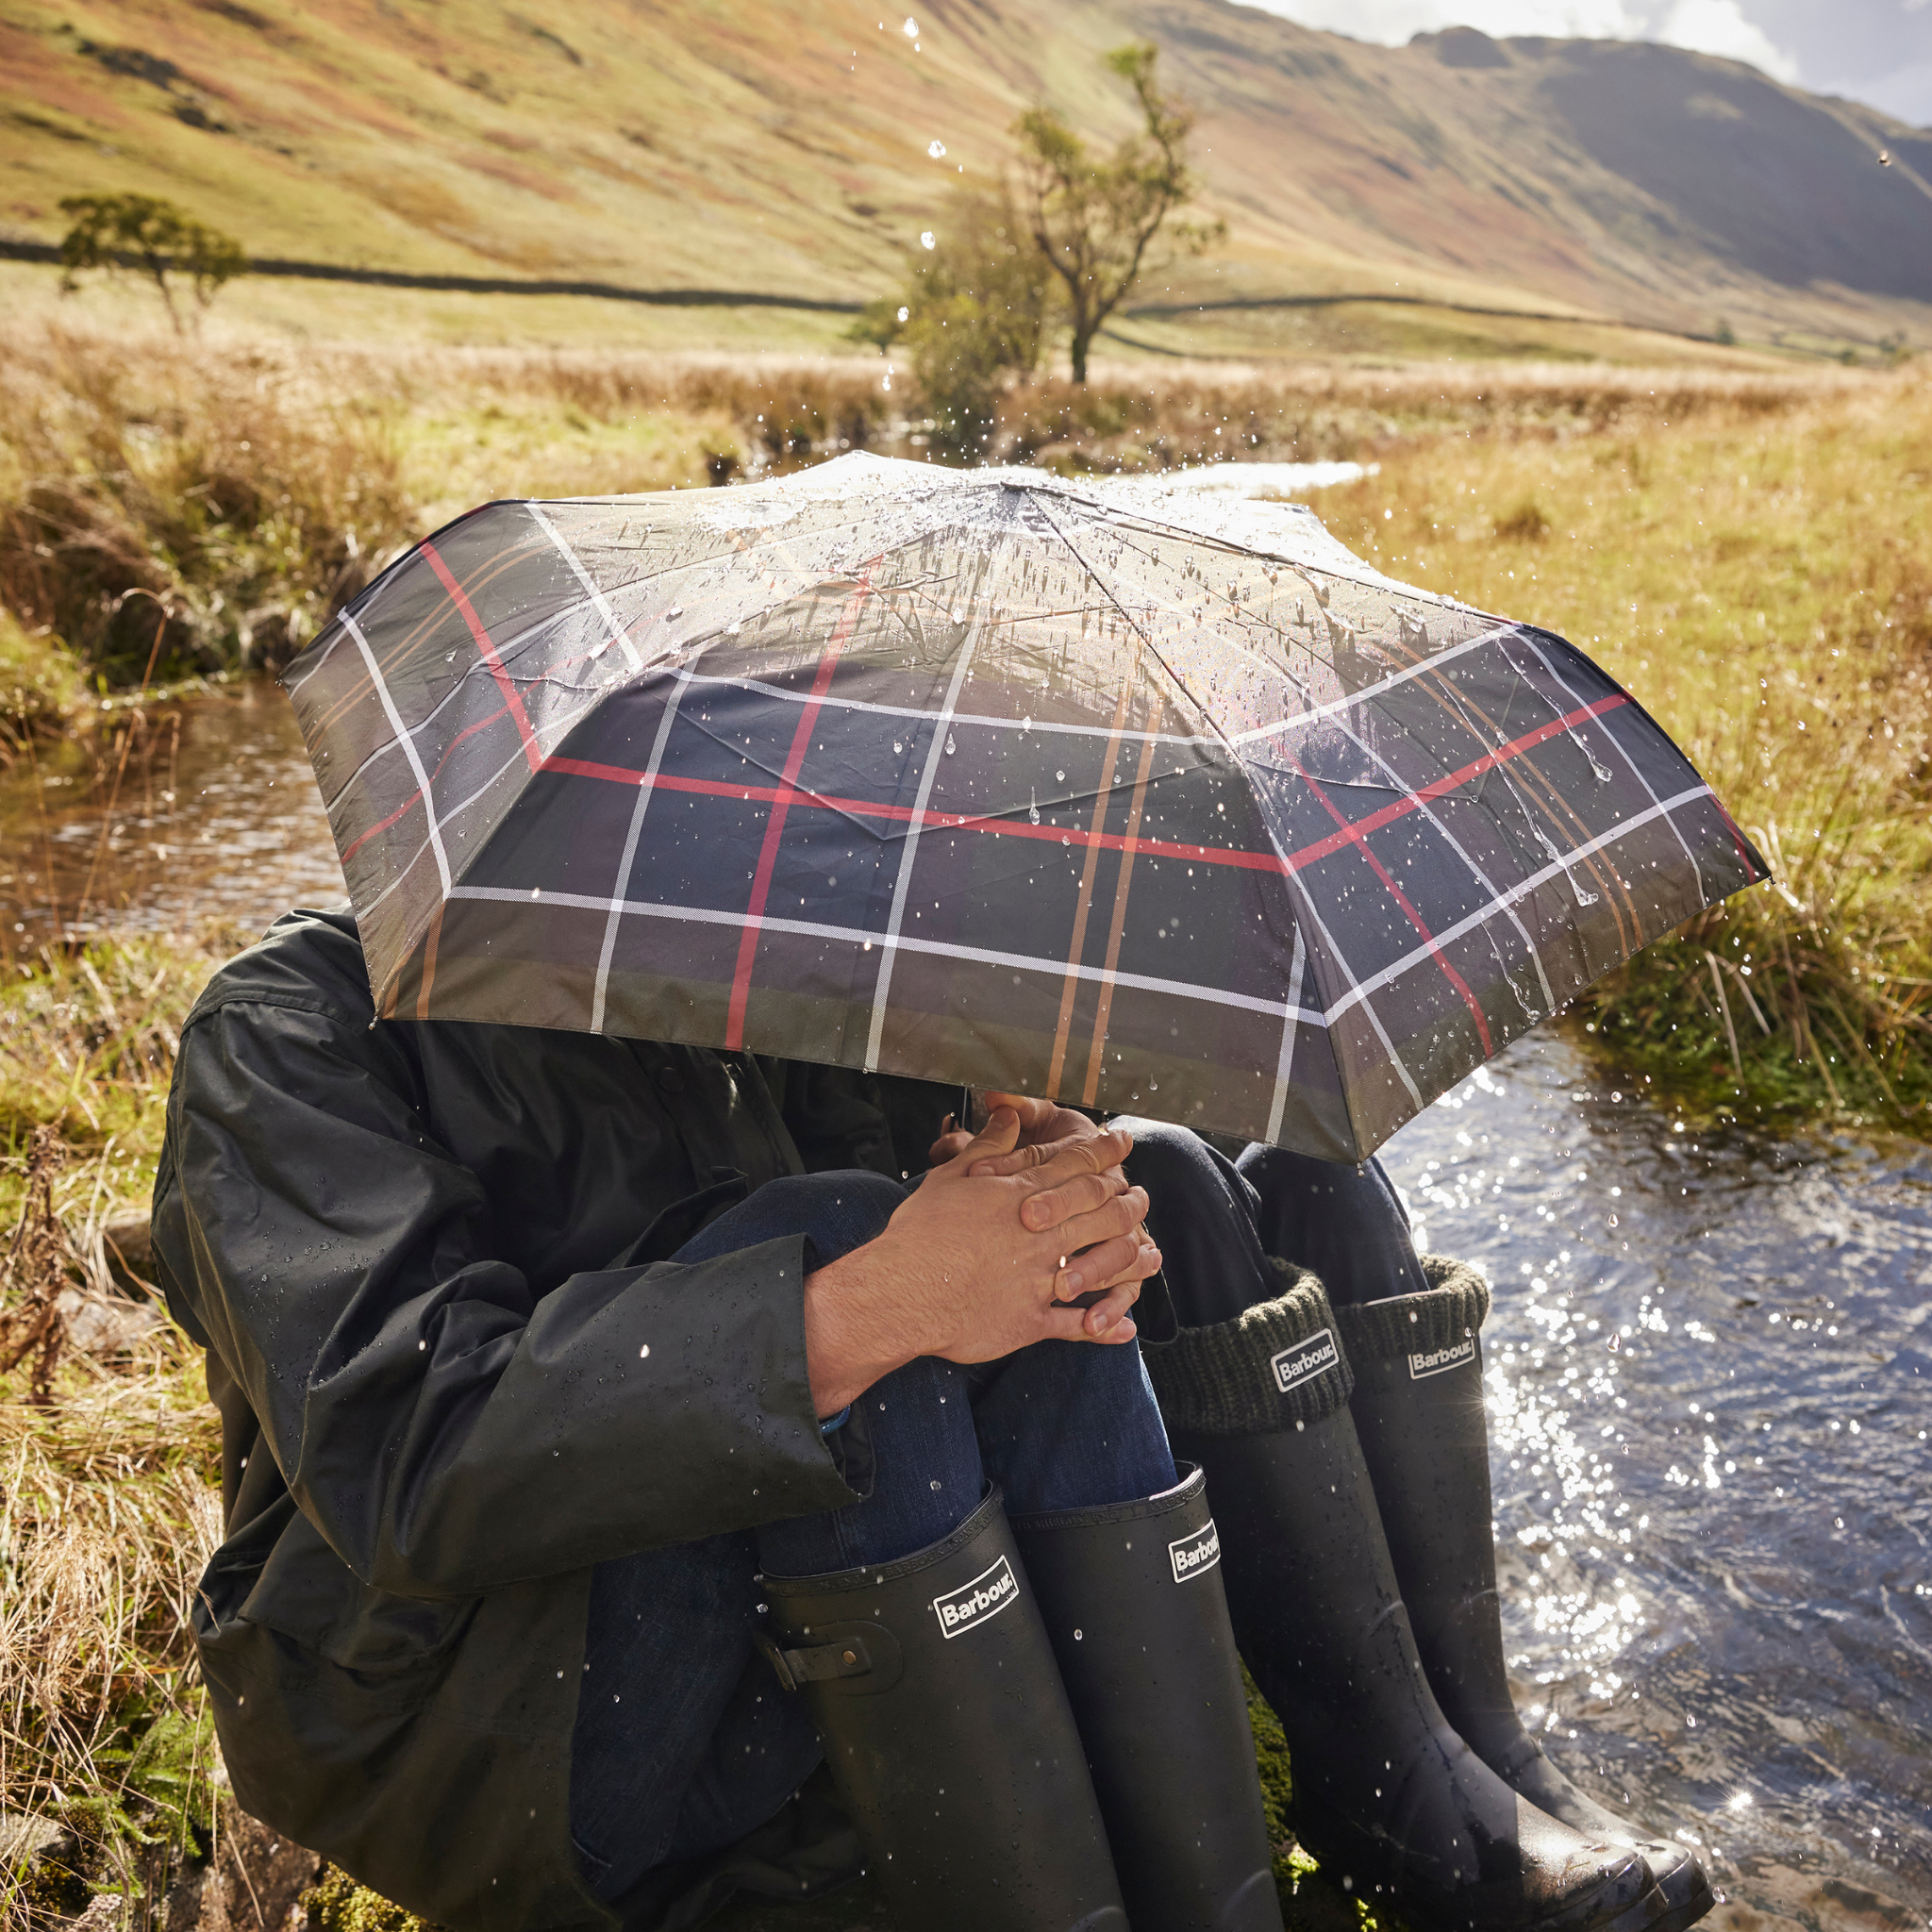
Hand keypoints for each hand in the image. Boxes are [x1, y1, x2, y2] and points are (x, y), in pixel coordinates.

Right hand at [802, 1106, 1161, 1414]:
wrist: (900, 1292)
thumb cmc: (918, 1233)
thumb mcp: (951, 1178)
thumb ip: (988, 1146)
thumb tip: (1007, 1114)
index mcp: (1020, 1195)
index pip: (1074, 1166)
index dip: (1103, 1152)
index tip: (1123, 1142)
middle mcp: (1039, 1234)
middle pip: (1101, 1210)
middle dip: (1128, 1201)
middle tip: (1142, 1196)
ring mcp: (1039, 1278)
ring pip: (1101, 1264)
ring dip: (1129, 1258)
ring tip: (1150, 1255)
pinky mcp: (1030, 1319)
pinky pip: (1076, 1325)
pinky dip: (1102, 1326)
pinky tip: (1122, 1328)